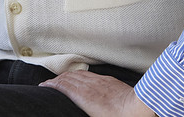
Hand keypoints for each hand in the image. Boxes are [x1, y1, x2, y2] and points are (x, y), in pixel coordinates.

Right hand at [40, 70, 155, 116]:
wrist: (139, 107)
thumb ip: (84, 109)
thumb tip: (76, 108)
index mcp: (85, 97)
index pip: (63, 86)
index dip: (51, 85)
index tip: (43, 86)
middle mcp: (90, 86)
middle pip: (68, 78)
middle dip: (55, 80)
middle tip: (48, 84)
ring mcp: (99, 81)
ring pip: (77, 74)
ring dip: (66, 76)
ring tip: (59, 79)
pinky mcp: (107, 80)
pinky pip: (88, 74)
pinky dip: (77, 74)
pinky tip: (77, 76)